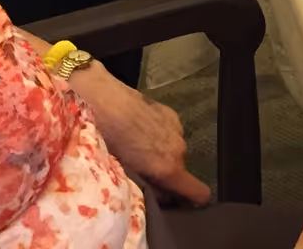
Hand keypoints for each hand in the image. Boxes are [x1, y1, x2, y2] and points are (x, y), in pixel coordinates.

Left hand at [67, 64, 210, 205]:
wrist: (102, 100)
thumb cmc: (108, 141)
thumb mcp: (123, 174)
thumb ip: (146, 189)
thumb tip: (158, 196)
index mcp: (169, 169)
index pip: (200, 193)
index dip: (191, 201)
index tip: (176, 202)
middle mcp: (179, 149)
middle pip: (181, 172)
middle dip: (165, 175)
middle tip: (141, 170)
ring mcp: (177, 129)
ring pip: (174, 152)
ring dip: (162, 154)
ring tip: (137, 146)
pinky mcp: (171, 112)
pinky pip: (170, 134)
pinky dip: (160, 136)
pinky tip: (139, 128)